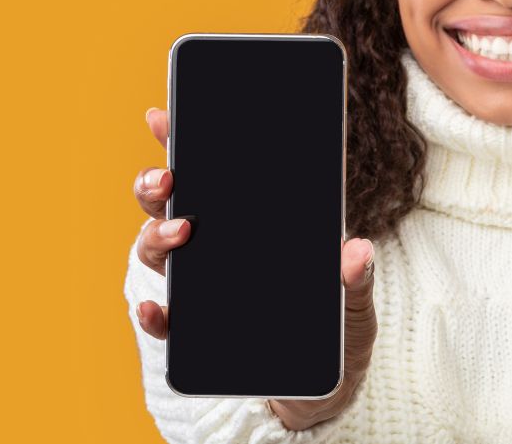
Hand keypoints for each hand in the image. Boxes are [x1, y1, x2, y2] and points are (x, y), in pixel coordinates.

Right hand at [131, 108, 378, 429]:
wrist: (320, 396)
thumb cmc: (335, 339)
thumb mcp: (356, 308)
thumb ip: (356, 281)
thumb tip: (356, 250)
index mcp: (254, 227)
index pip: (214, 175)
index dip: (185, 142)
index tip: (164, 115)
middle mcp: (218, 250)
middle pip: (173, 204)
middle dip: (159, 183)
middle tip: (170, 179)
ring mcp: (202, 290)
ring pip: (158, 250)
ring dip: (155, 236)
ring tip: (180, 233)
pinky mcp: (195, 335)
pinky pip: (165, 320)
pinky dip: (155, 315)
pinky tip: (158, 311)